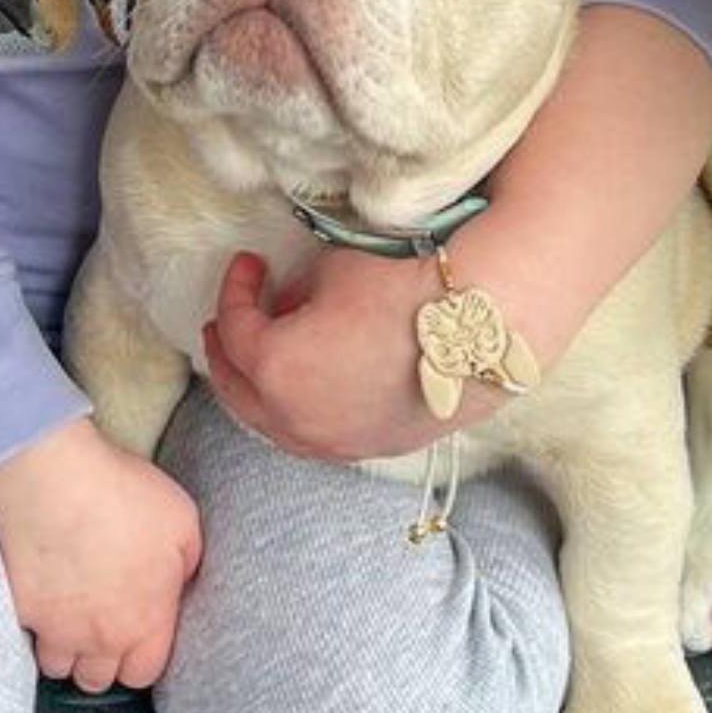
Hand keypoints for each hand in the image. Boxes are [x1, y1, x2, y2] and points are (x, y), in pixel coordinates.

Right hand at [0, 416, 200, 691]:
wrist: (51, 481)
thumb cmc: (119, 495)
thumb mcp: (183, 520)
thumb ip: (189, 561)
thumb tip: (182, 578)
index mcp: (146, 621)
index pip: (144, 673)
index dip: (140, 657)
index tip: (136, 635)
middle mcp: (99, 636)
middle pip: (96, 680)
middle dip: (99, 660)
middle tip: (100, 627)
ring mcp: (54, 628)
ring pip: (57, 665)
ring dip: (62, 647)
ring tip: (66, 616)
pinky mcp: (18, 610)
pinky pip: (24, 634)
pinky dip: (30, 623)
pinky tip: (37, 596)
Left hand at [202, 246, 504, 462]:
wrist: (483, 327)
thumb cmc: (404, 289)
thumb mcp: (332, 271)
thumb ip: (293, 292)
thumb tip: (286, 303)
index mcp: (276, 371)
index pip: (236, 330)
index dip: (236, 290)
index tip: (249, 263)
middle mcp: (296, 420)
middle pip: (238, 390)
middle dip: (228, 351)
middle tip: (229, 319)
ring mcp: (334, 443)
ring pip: (272, 423)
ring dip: (259, 386)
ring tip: (264, 352)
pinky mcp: (370, 449)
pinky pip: (313, 434)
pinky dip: (296, 408)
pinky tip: (308, 381)